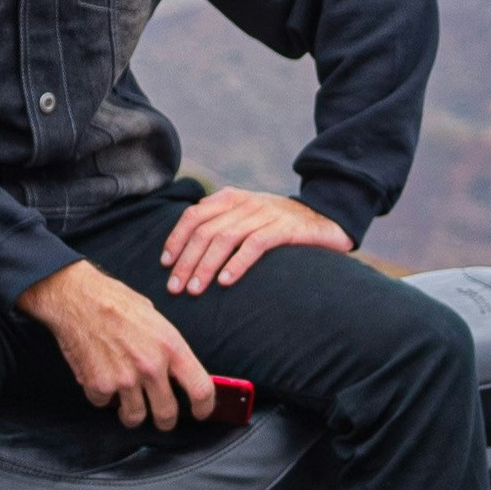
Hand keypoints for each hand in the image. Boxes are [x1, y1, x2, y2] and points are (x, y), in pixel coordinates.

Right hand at [18, 261, 216, 429]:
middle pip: (167, 414)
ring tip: (128, 404)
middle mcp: (151, 367)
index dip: (204, 407)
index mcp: (171, 347)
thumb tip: (175, 371)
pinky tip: (101, 379)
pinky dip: (102, 397)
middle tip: (161, 417)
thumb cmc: (116, 301)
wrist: (77, 297)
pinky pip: (104, 404)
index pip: (201, 389)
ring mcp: (124, 379)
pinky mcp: (98, 385)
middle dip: (165, 420)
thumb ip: (166, 348)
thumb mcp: (155, 319)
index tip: (200, 412)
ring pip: (135, 417)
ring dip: (132, 414)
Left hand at [159, 188, 351, 295]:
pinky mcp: (284, 228)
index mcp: (230, 198)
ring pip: (224, 239)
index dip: (175, 239)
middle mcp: (244, 203)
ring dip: (205, 266)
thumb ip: (220, 225)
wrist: (325, 218)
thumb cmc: (279, 226)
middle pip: (204, 231)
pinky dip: (237, 264)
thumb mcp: (246, 218)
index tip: (165, 264)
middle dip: (186, 261)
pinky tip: (225, 282)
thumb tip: (186, 250)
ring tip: (194, 290)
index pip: (193, 216)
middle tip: (174, 288)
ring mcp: (265, 214)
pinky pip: (254, 245)